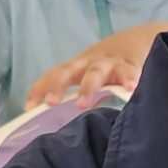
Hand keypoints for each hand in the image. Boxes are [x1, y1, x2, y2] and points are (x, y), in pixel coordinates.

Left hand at [24, 22, 167, 109]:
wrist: (139, 40)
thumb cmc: (109, 66)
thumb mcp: (91, 76)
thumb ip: (81, 95)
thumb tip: (70, 127)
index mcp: (76, 67)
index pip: (53, 75)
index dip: (39, 88)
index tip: (29, 108)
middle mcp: (88, 63)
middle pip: (68, 71)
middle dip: (58, 86)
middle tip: (51, 103)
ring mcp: (109, 63)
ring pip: (95, 73)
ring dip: (87, 88)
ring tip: (82, 105)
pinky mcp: (130, 65)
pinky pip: (128, 72)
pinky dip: (129, 80)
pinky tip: (130, 90)